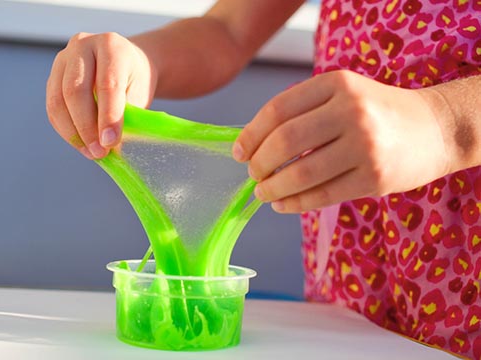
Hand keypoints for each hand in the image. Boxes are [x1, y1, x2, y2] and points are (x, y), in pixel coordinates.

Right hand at [46, 32, 156, 158]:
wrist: (126, 63)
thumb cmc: (135, 80)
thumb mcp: (140, 93)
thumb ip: (126, 114)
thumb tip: (110, 145)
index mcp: (111, 46)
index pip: (107, 84)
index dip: (108, 117)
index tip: (111, 143)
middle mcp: (83, 45)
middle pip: (75, 91)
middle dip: (86, 128)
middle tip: (99, 153)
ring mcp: (63, 58)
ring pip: (58, 100)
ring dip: (72, 133)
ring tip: (90, 152)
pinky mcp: (53, 75)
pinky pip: (52, 107)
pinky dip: (65, 130)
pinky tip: (80, 144)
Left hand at [233, 70, 450, 212]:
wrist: (434, 129)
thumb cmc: (377, 112)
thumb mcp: (342, 94)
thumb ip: (302, 111)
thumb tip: (252, 144)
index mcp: (336, 84)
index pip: (277, 110)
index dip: (251, 135)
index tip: (239, 152)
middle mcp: (351, 111)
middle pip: (285, 141)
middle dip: (259, 163)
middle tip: (253, 174)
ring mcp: (365, 146)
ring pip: (301, 173)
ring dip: (273, 188)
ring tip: (263, 193)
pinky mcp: (374, 178)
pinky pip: (322, 195)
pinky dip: (294, 204)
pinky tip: (282, 205)